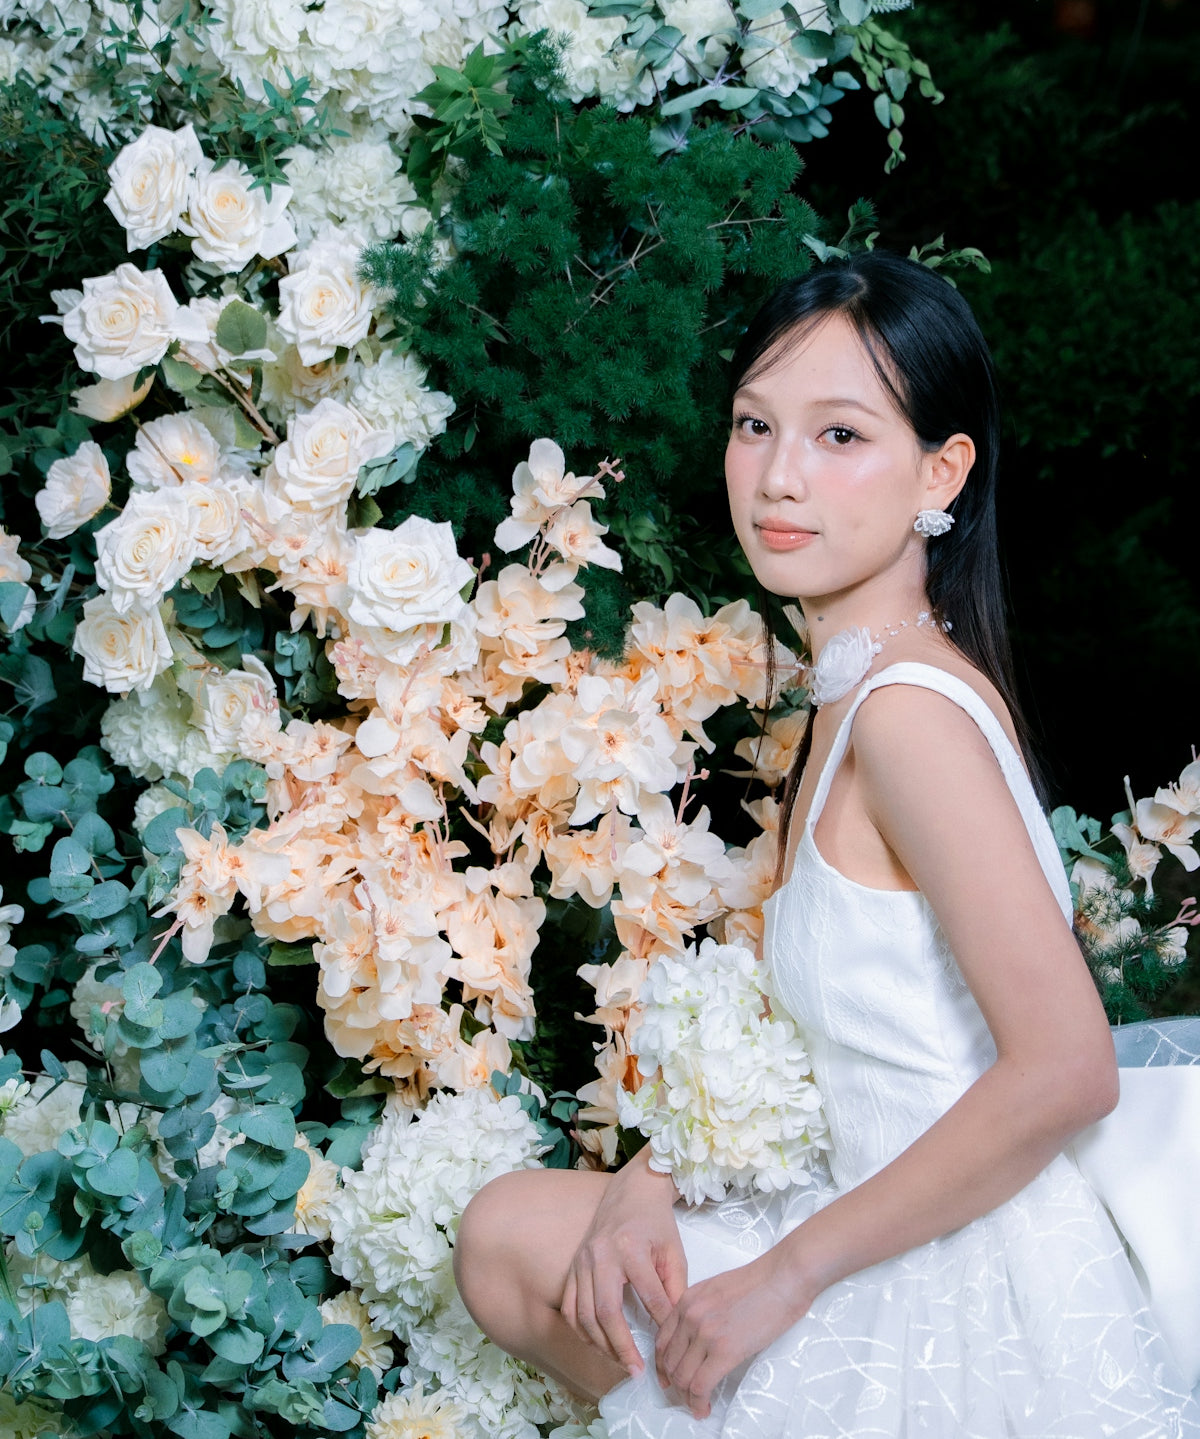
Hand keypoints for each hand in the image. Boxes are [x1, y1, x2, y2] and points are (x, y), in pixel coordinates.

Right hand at [561, 1147, 686, 1376]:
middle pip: (605, 1311)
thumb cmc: (656, 1223)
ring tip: (620, 1362)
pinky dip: (581, 1330)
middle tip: (637, 1371)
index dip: (660, 1325)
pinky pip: (570, 1307)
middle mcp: (601, 1255)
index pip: (648, 1296)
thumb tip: (675, 1328)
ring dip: (600, 1344)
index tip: (670, 1349)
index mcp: (630, 1248)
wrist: (632, 1192)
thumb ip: (675, 1289)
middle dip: (620, 1346)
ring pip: (583, 1313)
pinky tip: (598, 1344)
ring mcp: (582, 1260)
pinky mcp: (573, 1266)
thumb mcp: (674, 1251)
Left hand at [654, 1252, 814, 1418]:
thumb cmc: (759, 1283)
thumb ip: (700, 1311)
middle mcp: (690, 1316)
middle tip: (684, 1395)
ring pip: (682, 1377)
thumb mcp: (716, 1290)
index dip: (662, 1365)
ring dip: (686, 1397)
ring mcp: (705, 1333)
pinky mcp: (724, 1351)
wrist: (782, 1279)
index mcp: (687, 1300)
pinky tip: (704, 1408)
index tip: (668, 1377)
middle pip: (669, 1361)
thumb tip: (697, 1337)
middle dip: (674, 1384)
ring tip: (696, 1404)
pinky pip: (701, 1386)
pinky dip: (699, 1403)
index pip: (662, 1340)